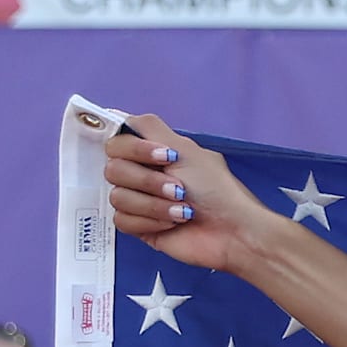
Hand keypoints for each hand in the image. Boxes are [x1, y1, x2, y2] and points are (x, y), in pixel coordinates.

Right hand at [102, 114, 280, 273]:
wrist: (233, 231)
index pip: (116, 143)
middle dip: (149, 182)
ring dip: (154, 204)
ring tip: (183, 211)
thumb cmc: (217, 190)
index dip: (136, 150)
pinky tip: (173, 224)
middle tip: (180, 189)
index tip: (167, 158)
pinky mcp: (141, 227)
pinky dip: (151, 221)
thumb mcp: (186, 150)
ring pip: (117, 197)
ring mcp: (141, 202)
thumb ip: (150, 127)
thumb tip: (120, 114)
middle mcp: (143, 175)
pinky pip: (122, 220)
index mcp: (152, 155)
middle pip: (113, 170)